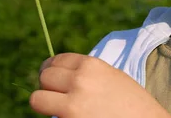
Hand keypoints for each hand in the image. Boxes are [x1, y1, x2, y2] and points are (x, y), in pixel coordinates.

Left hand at [29, 53, 170, 117]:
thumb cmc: (133, 105)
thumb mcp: (111, 77)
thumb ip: (86, 73)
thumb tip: (58, 76)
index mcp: (91, 65)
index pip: (55, 61)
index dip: (51, 71)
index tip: (51, 80)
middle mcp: (79, 81)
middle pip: (44, 77)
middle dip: (48, 87)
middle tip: (56, 97)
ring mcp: (72, 105)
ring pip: (37, 99)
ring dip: (44, 104)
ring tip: (57, 109)